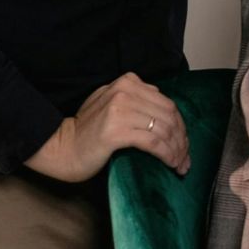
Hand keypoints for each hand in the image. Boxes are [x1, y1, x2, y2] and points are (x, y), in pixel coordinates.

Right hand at [26, 73, 189, 181]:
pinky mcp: (116, 131)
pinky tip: (171, 164)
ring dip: (177, 150)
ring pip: (164, 130)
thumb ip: (137, 100)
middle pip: (169, 116)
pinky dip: (167, 154)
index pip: (167, 103)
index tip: (184, 144)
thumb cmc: (88, 131)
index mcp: (128, 82)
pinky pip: (153, 143)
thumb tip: (167, 112)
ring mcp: (120, 110)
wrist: (63, 148)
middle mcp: (125, 91)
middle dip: (182, 140)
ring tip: (180, 165)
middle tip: (185, 159)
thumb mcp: (112, 103)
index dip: (181, 126)